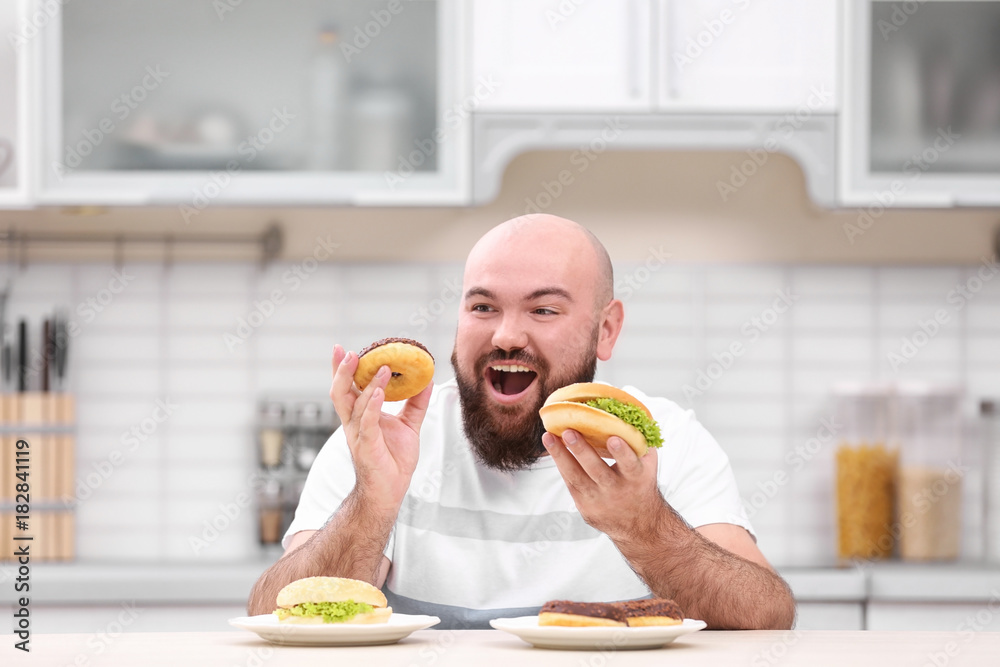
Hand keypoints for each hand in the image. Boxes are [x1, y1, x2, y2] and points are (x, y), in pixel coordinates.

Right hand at [329, 344, 431, 511]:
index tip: (342, 348)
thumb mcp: (409, 424)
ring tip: (381, 367)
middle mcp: (354, 422)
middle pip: (340, 392)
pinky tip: (379, 393)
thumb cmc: (394, 459)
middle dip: (342, 371)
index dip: (343, 369)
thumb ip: (416, 403)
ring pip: (354, 404)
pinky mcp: (367, 446)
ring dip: (367, 384)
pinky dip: (372, 407)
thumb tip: (427, 379)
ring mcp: (358, 434)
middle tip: (348, 352)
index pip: (348, 387)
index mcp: (361, 415)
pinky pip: (367, 423)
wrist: (390, 490)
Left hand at [542, 429, 662, 539]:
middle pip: (597, 471)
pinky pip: (570, 483)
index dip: (622, 453)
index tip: (612, 438)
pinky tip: (552, 447)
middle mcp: (616, 491)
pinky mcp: (584, 507)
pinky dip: (560, 464)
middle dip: (582, 451)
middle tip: (569, 432)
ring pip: (576, 477)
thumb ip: (640, 442)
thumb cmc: (640, 485)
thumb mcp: (648, 466)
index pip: (629, 465)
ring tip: (548, 437)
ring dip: (560, 456)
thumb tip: (630, 412)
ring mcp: (598, 501)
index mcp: (636, 478)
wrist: (639, 524)